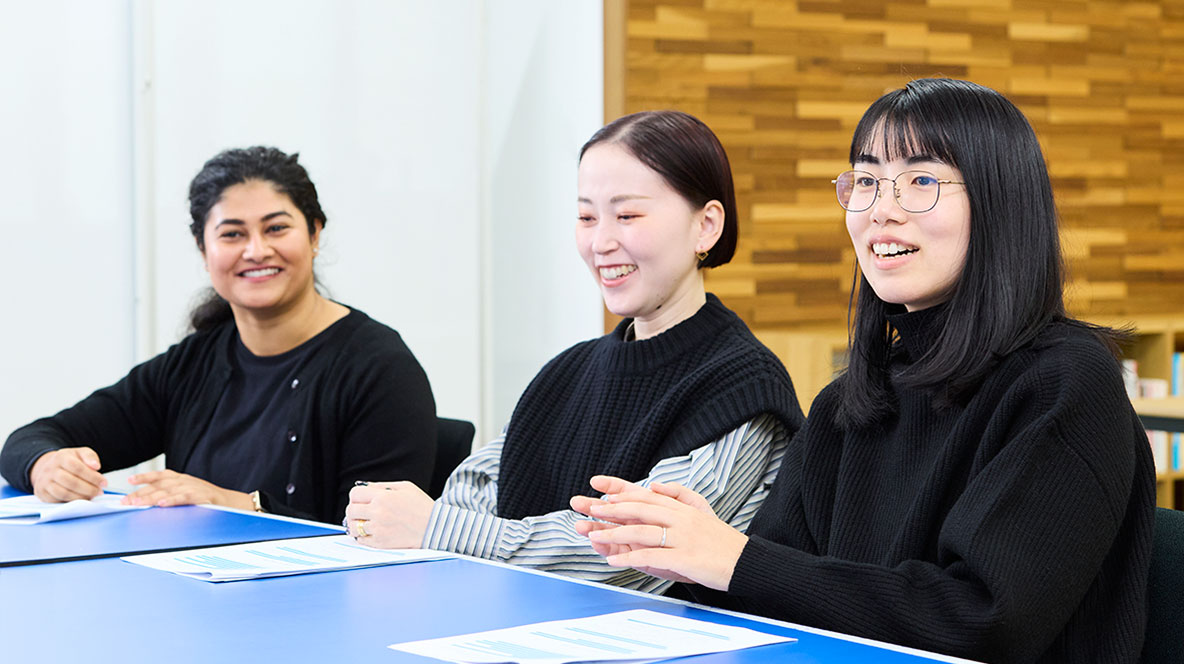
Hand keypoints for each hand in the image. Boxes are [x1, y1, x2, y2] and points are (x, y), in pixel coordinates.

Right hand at [29, 447, 106, 501]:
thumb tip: (96, 466)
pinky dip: (71, 502)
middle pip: (71, 482)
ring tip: (92, 496)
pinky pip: (57, 500)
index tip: (104, 483)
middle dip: (89, 489)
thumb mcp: (80, 453)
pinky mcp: (42, 493)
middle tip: (99, 492)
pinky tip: (81, 499)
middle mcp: (50, 469)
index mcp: (61, 457)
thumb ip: (90, 457)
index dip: (93, 477)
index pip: (78, 468)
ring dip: (81, 497)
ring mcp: (44, 482)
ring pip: (64, 493)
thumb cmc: (70, 460)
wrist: (49, 468)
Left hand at [123, 470, 252, 509]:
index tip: (130, 480)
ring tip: (138, 503)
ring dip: (152, 497)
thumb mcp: (189, 494)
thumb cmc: (209, 501)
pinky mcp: (204, 497)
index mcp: (183, 479)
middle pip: (160, 485)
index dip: (145, 477)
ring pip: (169, 491)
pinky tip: (162, 503)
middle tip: (127, 501)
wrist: (234, 504)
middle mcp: (187, 481)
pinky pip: (186, 498)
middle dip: (141, 492)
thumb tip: (151, 502)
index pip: (160, 476)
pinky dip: (173, 499)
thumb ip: (172, 495)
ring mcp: (195, 488)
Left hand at [345, 481, 433, 548]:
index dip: (356, 496)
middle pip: (350, 510)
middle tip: (361, 512)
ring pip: (353, 527)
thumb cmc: (422, 506)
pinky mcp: (380, 543)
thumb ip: (382, 486)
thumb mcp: (405, 487)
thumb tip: (365, 487)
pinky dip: (362, 536)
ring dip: (356, 525)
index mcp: (383, 497)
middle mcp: (378, 512)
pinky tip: (371, 532)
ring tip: (364, 523)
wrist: (435, 527)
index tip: (361, 500)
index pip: (354, 494)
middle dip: (354, 510)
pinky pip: (360, 540)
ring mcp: (378, 529)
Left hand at [570, 475, 747, 590]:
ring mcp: (683, 538)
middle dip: (612, 508)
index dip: (621, 489)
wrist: (745, 562)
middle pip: (640, 508)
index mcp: (683, 507)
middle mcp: (681, 518)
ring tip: (593, 534)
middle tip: (589, 506)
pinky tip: (614, 560)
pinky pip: (652, 556)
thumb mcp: (701, 511)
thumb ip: (679, 495)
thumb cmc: (720, 540)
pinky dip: (630, 558)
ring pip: (643, 531)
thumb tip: (655, 484)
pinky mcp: (685, 558)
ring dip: (615, 533)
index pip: (646, 494)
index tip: (599, 486)